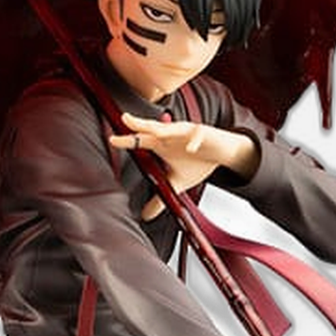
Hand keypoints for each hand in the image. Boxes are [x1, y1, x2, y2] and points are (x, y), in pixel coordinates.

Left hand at [108, 112, 258, 218]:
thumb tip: (145, 216)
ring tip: (153, 131)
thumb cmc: (198, 162)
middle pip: (152, 128)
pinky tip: (191, 149)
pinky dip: (194, 142)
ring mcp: (186, 132)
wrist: (222, 152)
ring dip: (163, 129)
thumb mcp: (177, 183)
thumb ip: (160, 199)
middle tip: (125, 120)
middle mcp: (171, 135)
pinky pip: (197, 136)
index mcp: (162, 144)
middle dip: (140, 124)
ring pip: (172, 128)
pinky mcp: (203, 132)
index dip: (127, 140)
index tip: (112, 140)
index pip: (141, 141)